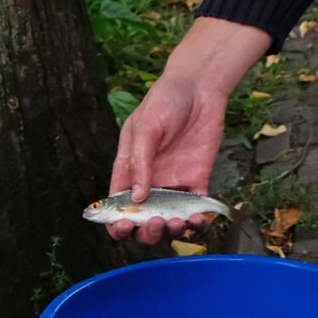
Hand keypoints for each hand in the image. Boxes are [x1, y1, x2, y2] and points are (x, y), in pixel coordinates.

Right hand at [107, 17, 270, 244]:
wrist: (200, 87)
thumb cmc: (165, 100)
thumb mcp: (145, 127)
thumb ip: (140, 162)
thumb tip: (136, 197)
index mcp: (129, 168)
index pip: (118, 204)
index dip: (117, 222)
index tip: (123, 228)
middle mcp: (150, 180)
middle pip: (143, 219)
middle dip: (146, 230)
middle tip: (154, 223)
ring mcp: (174, 182)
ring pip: (168, 219)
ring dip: (170, 230)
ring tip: (175, 223)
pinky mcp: (197, 179)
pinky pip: (195, 208)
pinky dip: (196, 221)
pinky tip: (197, 220)